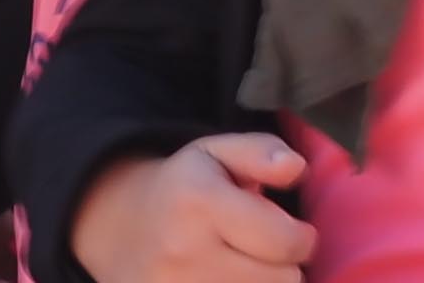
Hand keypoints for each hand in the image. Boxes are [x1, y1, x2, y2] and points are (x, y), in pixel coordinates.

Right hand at [73, 139, 314, 282]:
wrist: (121, 227)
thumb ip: (261, 152)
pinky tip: (230, 280)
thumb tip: (296, 168)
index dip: (302, 238)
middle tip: (269, 251)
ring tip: (247, 266)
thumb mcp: (217, 153)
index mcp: (200, 202)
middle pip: (280, 281)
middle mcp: (184, 251)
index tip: (296, 232)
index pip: (284, 242)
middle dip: (284, 266)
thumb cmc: (183, 188)